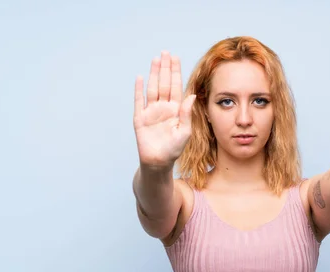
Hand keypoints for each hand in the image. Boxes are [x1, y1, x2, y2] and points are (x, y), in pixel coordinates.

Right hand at [133, 51, 195, 167]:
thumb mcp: (185, 132)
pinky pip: (139, 101)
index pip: (175, 86)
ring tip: (155, 60)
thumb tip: (191, 95)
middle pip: (164, 83)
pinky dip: (139, 90)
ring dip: (153, 74)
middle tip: (165, 52)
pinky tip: (140, 78)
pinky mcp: (140, 118)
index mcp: (175, 110)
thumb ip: (187, 114)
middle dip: (165, 68)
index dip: (175, 72)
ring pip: (152, 88)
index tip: (176, 58)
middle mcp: (163, 108)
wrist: (158, 162)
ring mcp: (151, 111)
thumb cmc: (174, 149)